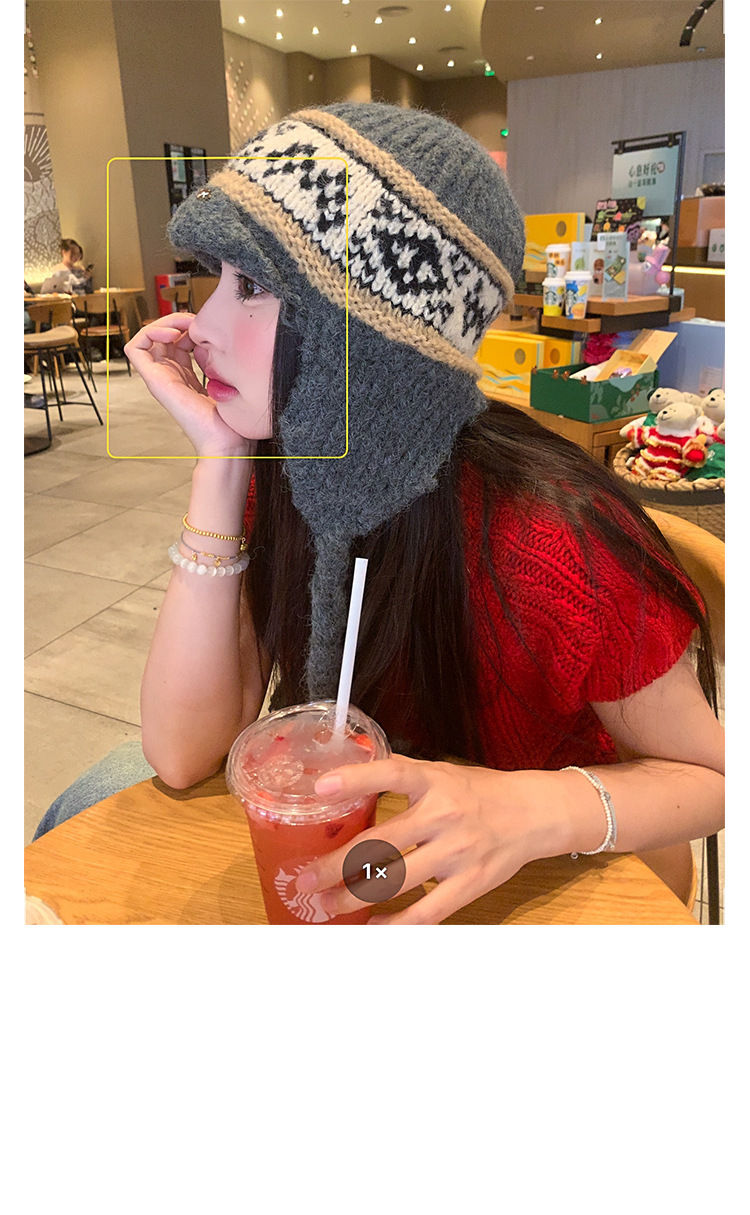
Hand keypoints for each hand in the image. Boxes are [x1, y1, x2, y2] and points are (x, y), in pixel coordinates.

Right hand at [124, 313, 253, 457]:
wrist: (227, 442)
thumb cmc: (231, 420)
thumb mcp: (225, 379)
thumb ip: (213, 358)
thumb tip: (208, 338)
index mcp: (186, 376)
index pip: (178, 339)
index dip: (190, 326)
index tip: (207, 329)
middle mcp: (170, 375)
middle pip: (162, 335)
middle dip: (178, 320)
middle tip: (196, 323)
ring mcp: (160, 378)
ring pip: (147, 336)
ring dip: (164, 322)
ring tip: (184, 327)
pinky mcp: (154, 381)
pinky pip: (135, 348)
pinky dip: (149, 333)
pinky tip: (173, 335)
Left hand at [295, 756, 565, 924]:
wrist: (533, 814)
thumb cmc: (478, 792)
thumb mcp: (441, 773)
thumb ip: (402, 776)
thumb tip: (349, 777)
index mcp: (434, 781)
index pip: (393, 774)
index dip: (357, 778)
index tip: (321, 786)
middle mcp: (444, 815)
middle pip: (381, 843)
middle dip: (336, 865)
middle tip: (305, 878)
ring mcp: (458, 852)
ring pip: (395, 882)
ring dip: (355, 897)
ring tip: (327, 906)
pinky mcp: (471, 884)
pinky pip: (426, 912)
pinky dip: (395, 924)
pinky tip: (372, 926)